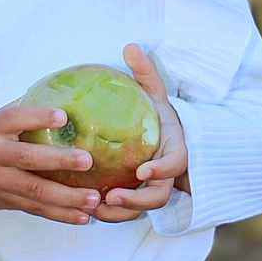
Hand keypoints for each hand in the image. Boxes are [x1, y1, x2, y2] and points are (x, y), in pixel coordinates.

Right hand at [0, 102, 100, 224]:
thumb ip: (24, 114)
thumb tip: (68, 100)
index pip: (14, 119)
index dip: (37, 117)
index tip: (63, 116)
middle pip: (27, 159)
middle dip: (59, 161)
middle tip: (87, 160)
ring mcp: (0, 182)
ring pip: (35, 191)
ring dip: (68, 197)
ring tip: (94, 198)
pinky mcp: (8, 202)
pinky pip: (37, 209)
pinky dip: (61, 215)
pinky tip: (83, 217)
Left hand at [93, 43, 189, 222]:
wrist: (165, 139)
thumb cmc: (158, 116)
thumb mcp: (156, 94)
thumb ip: (146, 74)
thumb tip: (131, 46)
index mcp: (174, 150)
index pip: (174, 163)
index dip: (161, 170)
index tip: (142, 170)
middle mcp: (167, 175)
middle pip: (158, 196)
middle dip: (136, 201)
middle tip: (111, 197)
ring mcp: (154, 190)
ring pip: (141, 210)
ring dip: (120, 213)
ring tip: (95, 208)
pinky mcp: (139, 200)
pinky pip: (127, 213)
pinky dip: (111, 214)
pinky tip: (87, 209)